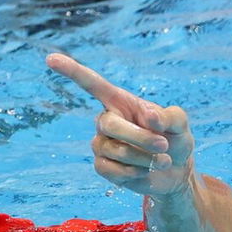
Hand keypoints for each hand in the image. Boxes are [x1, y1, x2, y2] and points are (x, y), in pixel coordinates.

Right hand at [47, 54, 194, 196]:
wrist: (176, 171)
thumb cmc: (175, 139)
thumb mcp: (180, 124)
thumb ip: (169, 116)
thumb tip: (148, 116)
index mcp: (121, 102)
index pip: (93, 85)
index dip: (73, 71)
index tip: (51, 59)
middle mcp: (106, 121)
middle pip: (110, 125)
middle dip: (141, 137)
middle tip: (164, 145)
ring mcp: (102, 144)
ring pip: (116, 151)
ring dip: (145, 157)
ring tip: (163, 159)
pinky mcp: (103, 166)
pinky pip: (113, 170)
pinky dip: (137, 172)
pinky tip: (146, 171)